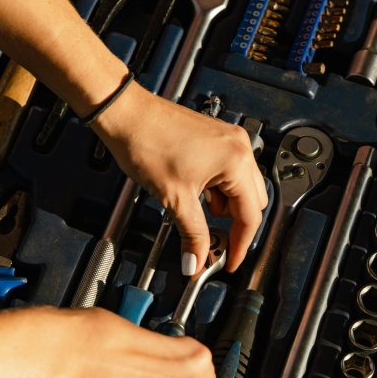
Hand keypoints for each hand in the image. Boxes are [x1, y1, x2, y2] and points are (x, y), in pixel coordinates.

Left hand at [93, 82, 267, 276]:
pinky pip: (227, 171)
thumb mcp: (174, 199)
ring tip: (196, 215)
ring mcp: (228, 140)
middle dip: (233, 225)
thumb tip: (197, 261)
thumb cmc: (147, 142)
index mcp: (236, 161)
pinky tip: (195, 195)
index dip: (240, 245)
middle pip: (252, 201)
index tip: (229, 262)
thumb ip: (192, 235)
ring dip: (224, 207)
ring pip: (240, 187)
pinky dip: (216, 189)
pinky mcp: (215, 138)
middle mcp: (239, 147)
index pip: (250, 215)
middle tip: (213, 244)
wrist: (124, 114)